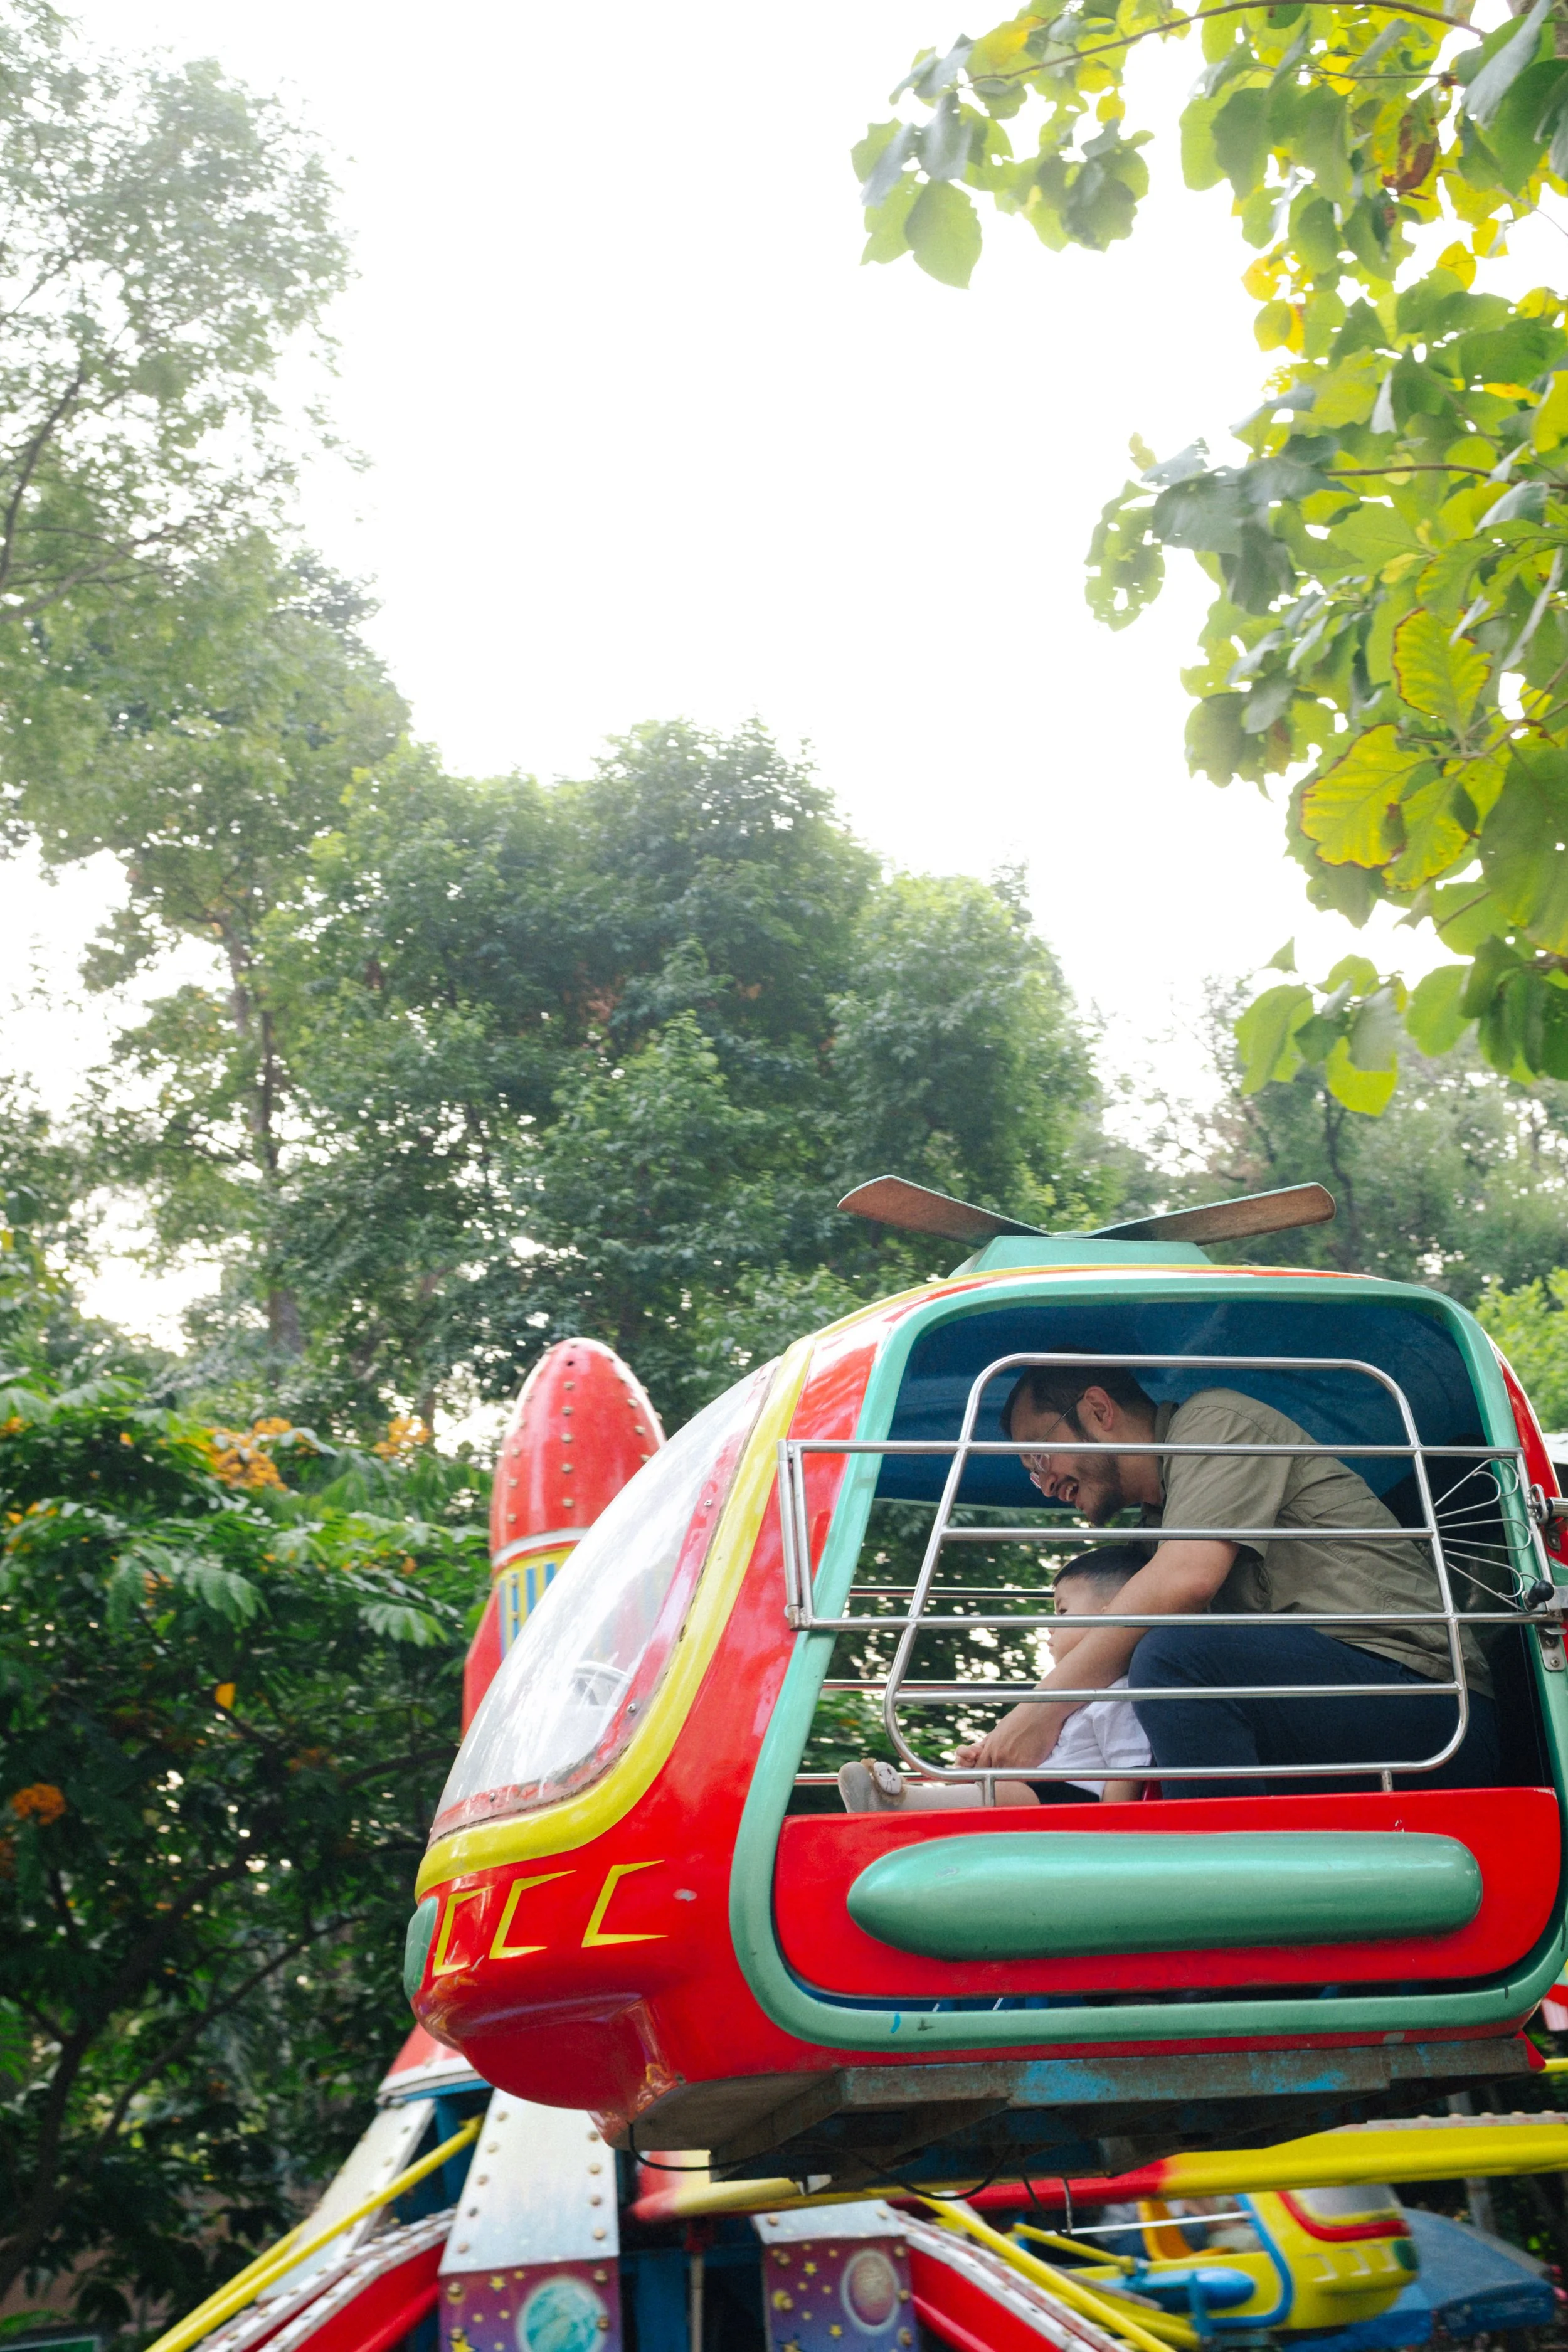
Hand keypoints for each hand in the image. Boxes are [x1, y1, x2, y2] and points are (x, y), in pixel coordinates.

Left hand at [953, 1698, 1073, 1774]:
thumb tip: (983, 1754)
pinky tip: (1026, 1777)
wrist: (1041, 1711)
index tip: (987, 1779)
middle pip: (989, 1778)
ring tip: (1013, 1782)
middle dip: (993, 1781)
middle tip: (999, 1783)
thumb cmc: (1022, 1717)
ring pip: (1005, 1782)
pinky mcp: (1027, 1766)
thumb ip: (991, 1744)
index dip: (981, 1776)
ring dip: (1008, 1782)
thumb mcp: (1000, 1729)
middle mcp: (998, 1756)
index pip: (979, 1769)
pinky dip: (1022, 1781)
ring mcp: (1012, 1762)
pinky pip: (1021, 1780)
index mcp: (990, 1747)